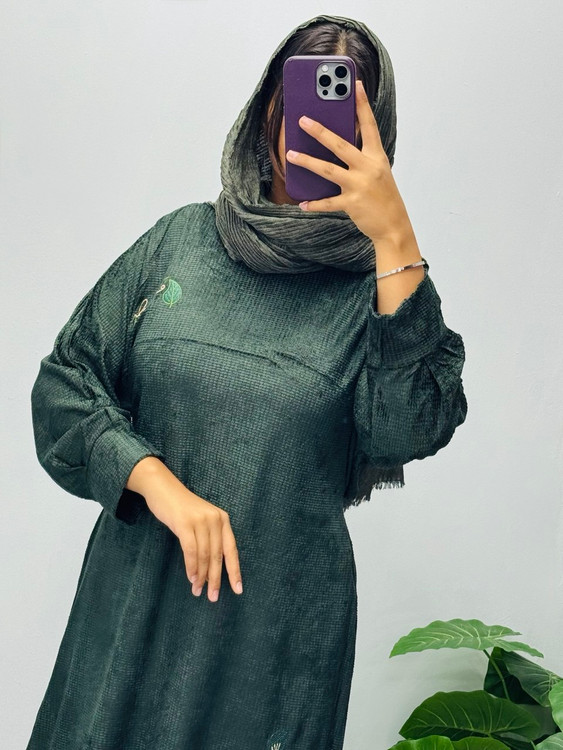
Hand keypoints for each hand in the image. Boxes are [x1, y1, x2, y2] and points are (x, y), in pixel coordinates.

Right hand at [137, 463, 242, 601]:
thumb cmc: (181, 509)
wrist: (163, 488)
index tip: (238, 590)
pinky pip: (191, 550)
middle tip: (212, 597)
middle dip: (216, 579)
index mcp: (223, 520)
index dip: (235, 571)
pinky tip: (191, 577)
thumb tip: (212, 571)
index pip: (231, 549)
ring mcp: (201, 520)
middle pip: (218, 556)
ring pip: (205, 555)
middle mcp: (215, 519)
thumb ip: (209, 540)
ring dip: (202, 576)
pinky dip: (192, 566)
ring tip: (197, 591)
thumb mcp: (201, 521)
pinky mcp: (185, 523)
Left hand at [285, 79, 413, 244]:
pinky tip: (302, 203)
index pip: (369, 126)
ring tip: (291, 155)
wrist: (394, 226)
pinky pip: (328, 202)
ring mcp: (359, 185)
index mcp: (377, 157)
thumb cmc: (384, 197)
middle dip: (320, 131)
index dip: (362, 105)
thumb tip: (335, 148)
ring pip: (328, 170)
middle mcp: (368, 168)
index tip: (356, 85)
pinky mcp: (352, 204)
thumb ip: (361, 159)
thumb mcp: (378, 173)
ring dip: (308, 162)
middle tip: (303, 120)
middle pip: (340, 145)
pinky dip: (314, 204)